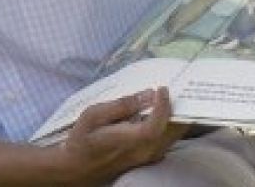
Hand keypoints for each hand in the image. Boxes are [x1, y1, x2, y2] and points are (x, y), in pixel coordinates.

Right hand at [55, 87, 186, 184]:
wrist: (79, 166)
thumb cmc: (82, 139)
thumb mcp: (93, 115)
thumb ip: (121, 105)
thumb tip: (147, 95)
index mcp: (131, 140)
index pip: (157, 123)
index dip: (163, 105)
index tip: (162, 88)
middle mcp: (145, 151)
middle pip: (174, 130)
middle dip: (176, 108)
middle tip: (168, 90)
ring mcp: (150, 157)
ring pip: (174, 136)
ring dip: (175, 117)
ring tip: (166, 99)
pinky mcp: (150, 158)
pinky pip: (168, 140)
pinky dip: (170, 125)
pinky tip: (160, 115)